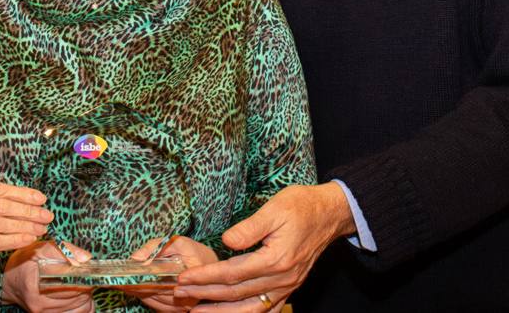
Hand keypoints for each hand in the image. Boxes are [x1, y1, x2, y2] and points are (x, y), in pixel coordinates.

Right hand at [0, 183, 53, 282]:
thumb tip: (28, 201)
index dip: (22, 194)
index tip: (41, 199)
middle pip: (1, 206)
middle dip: (28, 211)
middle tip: (47, 215)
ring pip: (0, 224)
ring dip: (25, 226)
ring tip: (41, 229)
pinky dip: (14, 240)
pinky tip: (28, 240)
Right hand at [0, 239, 93, 312]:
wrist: (8, 282)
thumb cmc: (24, 262)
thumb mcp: (41, 248)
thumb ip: (64, 250)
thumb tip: (86, 258)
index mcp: (35, 285)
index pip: (71, 284)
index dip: (86, 277)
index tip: (91, 271)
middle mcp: (39, 304)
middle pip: (78, 298)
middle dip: (87, 286)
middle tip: (85, 276)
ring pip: (80, 308)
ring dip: (86, 297)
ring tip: (80, 285)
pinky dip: (82, 306)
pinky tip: (77, 297)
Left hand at [123, 236, 218, 312]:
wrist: (207, 266)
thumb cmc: (192, 251)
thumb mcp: (177, 242)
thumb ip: (156, 247)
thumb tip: (135, 258)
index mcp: (191, 276)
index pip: (160, 282)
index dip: (139, 281)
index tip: (121, 278)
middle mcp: (189, 295)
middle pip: (154, 293)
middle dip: (133, 286)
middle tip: (114, 281)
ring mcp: (184, 306)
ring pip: (154, 300)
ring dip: (137, 292)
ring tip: (121, 283)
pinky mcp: (178, 310)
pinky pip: (156, 305)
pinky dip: (144, 297)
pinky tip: (135, 288)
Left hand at [175, 184, 355, 312]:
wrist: (329, 213)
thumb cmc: (301, 206)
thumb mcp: (275, 208)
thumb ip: (250, 227)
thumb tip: (227, 241)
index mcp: (275, 259)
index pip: (232, 273)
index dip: (206, 277)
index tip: (183, 278)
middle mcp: (281, 279)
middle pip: (236, 294)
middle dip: (205, 295)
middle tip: (179, 294)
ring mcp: (287, 286)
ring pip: (250, 308)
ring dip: (222, 312)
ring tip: (196, 312)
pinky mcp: (289, 288)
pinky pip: (267, 310)